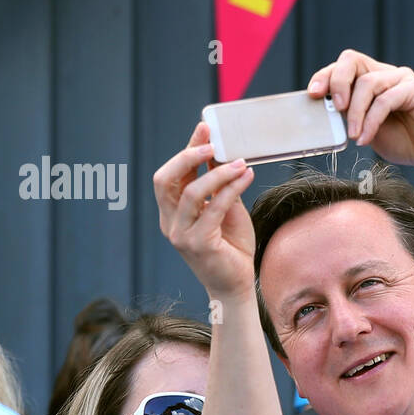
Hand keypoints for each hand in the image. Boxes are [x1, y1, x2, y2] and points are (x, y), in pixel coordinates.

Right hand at [153, 122, 255, 298]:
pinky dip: (231, 189)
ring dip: (218, 173)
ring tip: (240, 163)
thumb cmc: (231, 247)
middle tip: (213, 142)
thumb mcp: (225, 209)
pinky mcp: (198, 244)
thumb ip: (220, 186)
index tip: (204, 128)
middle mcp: (170, 223)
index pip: (171, 175)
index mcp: (171, 213)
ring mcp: (180, 235)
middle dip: (189, 156)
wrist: (237, 285)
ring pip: (191, 193)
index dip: (186, 150)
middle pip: (166, 180)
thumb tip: (222, 154)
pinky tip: (246, 177)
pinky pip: (213, 209)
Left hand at [307, 50, 413, 168]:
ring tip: (355, 135)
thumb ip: (351, 117)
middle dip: (337, 81)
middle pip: (352, 60)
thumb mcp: (367, 130)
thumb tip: (329, 111)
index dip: (325, 76)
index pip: (343, 66)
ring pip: (367, 83)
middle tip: (335, 107)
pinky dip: (371, 120)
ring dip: (355, 112)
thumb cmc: (404, 141)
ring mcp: (400, 79)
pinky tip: (367, 137)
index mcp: (371, 80)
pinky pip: (385, 100)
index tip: (313, 93)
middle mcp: (385, 74)